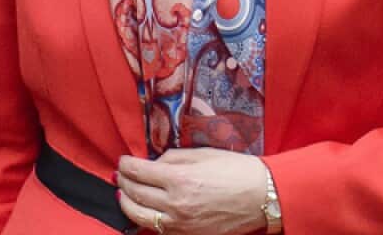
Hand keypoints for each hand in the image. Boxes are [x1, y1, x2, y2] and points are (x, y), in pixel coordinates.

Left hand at [116, 148, 268, 234]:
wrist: (262, 198)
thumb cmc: (236, 171)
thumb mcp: (202, 155)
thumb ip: (173, 158)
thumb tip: (152, 163)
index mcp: (179, 179)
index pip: (139, 172)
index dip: (126, 165)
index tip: (123, 161)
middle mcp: (176, 205)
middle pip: (134, 194)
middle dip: (123, 182)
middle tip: (120, 175)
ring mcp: (181, 225)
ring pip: (140, 217)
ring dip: (127, 204)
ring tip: (123, 195)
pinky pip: (158, 230)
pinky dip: (145, 220)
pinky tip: (144, 211)